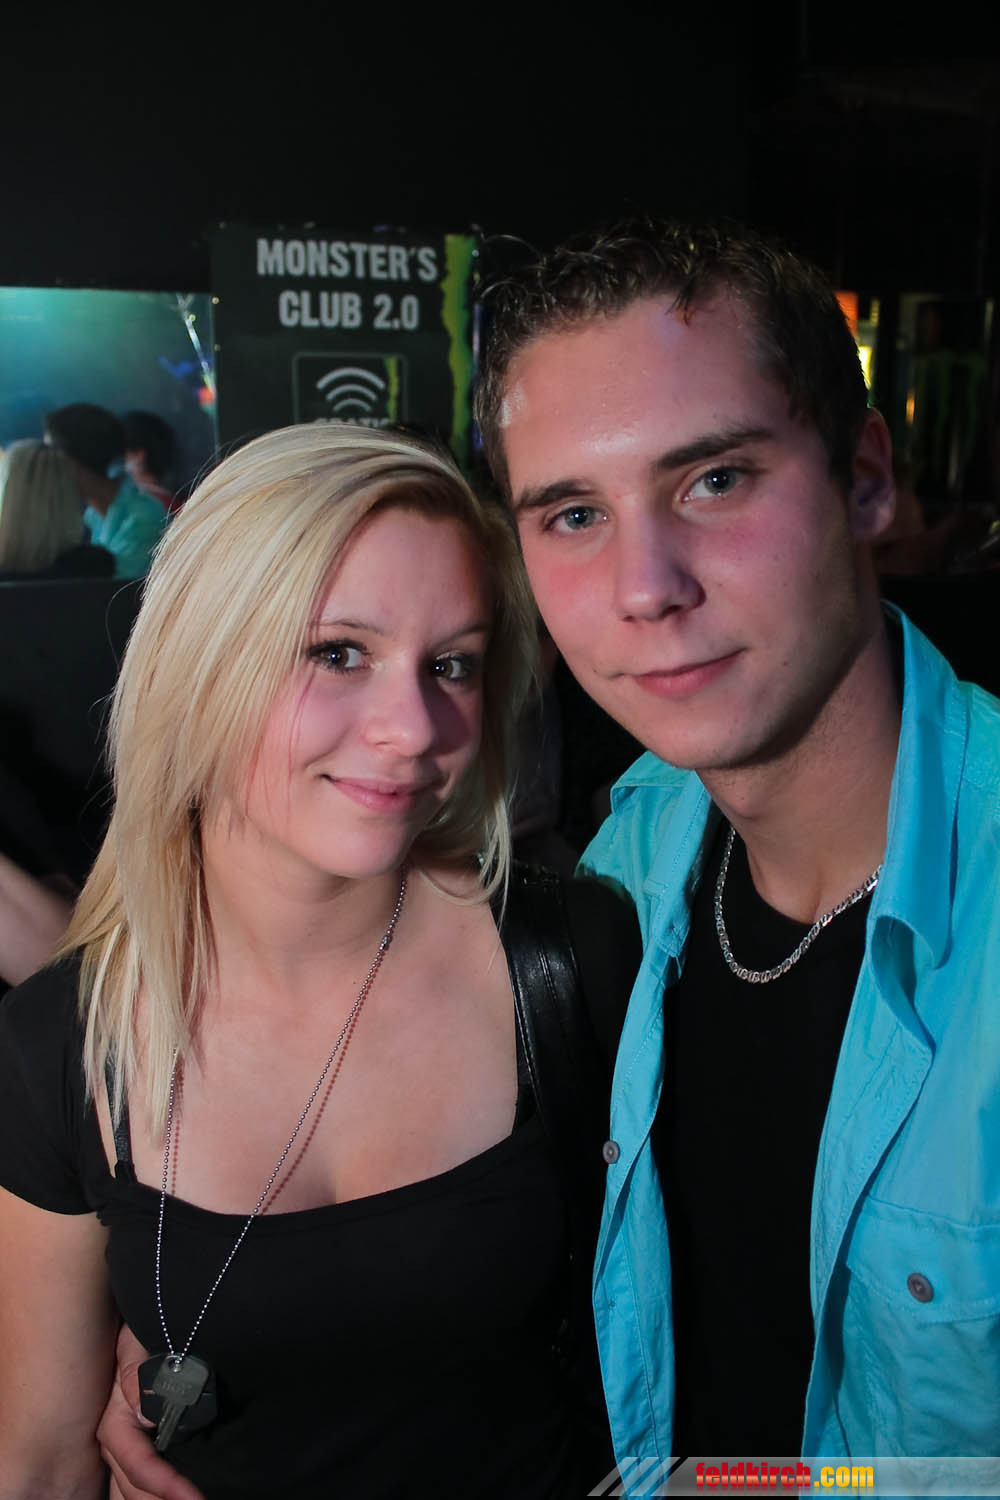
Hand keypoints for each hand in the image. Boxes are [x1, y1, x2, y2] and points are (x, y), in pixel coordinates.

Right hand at [97, 1325, 204, 1499]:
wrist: (152, 1322)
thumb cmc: (145, 1332)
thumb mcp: (137, 1346)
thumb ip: (138, 1377)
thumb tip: (144, 1417)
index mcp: (116, 1423)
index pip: (139, 1465)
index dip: (165, 1485)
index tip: (194, 1498)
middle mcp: (117, 1443)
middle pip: (133, 1490)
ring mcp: (128, 1447)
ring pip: (133, 1492)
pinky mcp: (142, 1445)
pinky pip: (144, 1479)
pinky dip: (158, 1492)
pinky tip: (179, 1494)